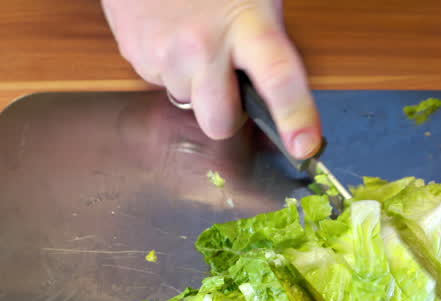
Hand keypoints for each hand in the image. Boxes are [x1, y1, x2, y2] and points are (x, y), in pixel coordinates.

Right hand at [101, 0, 321, 157]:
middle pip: (218, 122)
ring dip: (193, 82)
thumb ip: (265, 44)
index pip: (279, 78)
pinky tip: (170, 34)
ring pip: (186, 102)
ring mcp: (166, 53)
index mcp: (248, 24)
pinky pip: (159, 83)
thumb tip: (277, 92)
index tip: (305, 145)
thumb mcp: (255, 0)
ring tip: (192, 39)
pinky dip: (168, 67)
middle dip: (224, 114)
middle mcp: (205, 45)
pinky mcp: (136, 56)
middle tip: (227, 82)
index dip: (295, 116)